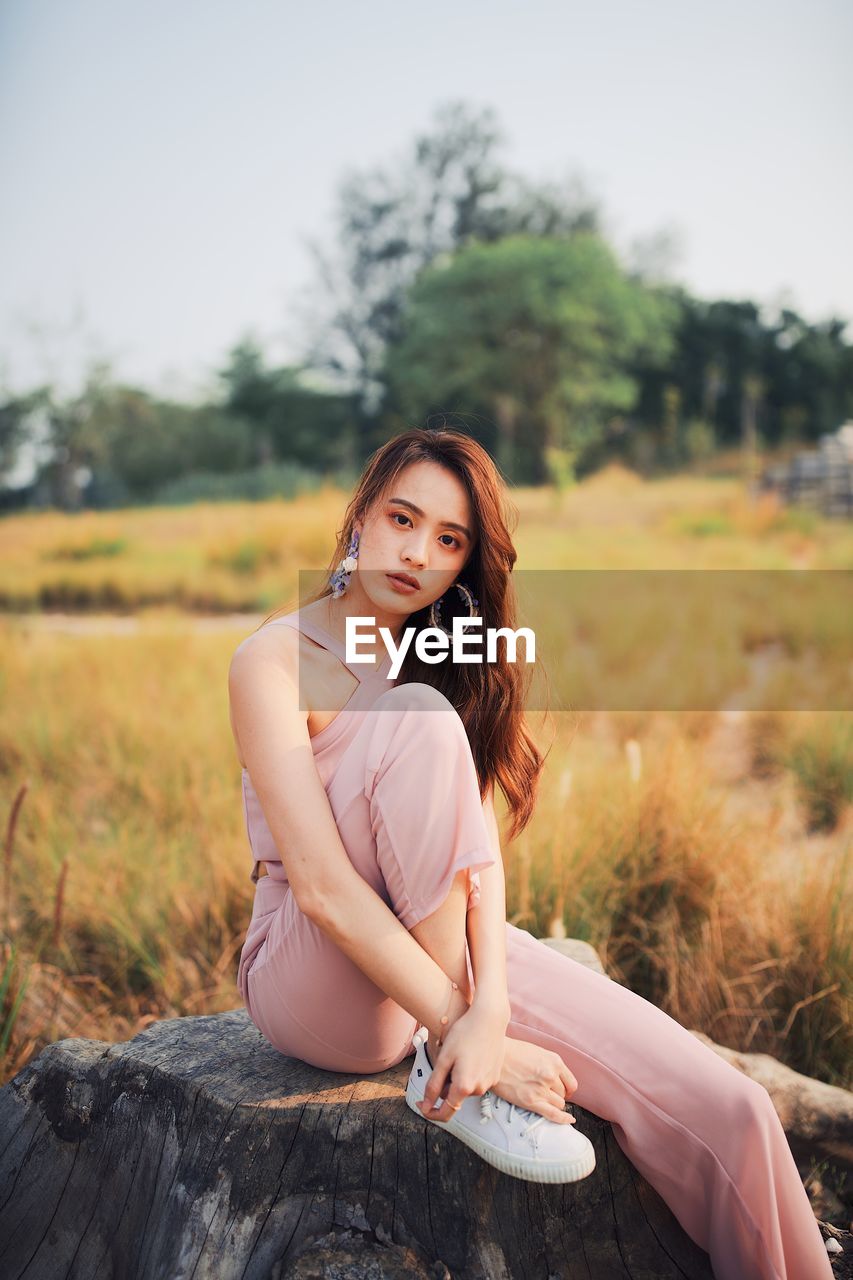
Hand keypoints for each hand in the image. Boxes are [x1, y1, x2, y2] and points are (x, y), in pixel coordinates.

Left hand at [417, 1001, 507, 1123]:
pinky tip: (470, 1054)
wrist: (490, 1018)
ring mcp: (489, 1083)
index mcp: (464, 1087)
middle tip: (444, 1060)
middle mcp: (479, 1089)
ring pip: (465, 1088)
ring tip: (459, 1054)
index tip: (420, 1104)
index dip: (430, 1112)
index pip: (445, 1113)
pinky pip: (476, 1080)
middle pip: (454, 1096)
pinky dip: (469, 1073)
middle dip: (445, 1085)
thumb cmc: (464, 1034)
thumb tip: (426, 1107)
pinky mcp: (495, 1075)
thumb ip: (433, 1085)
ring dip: (458, 1078)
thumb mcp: (443, 1058)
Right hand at [490, 1035, 578, 1124]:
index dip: (567, 1089)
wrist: (493, 1058)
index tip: (563, 1091)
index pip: (571, 1083)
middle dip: (556, 1095)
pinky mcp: (531, 1101)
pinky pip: (553, 1114)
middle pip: (563, 1094)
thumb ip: (550, 1065)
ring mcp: (542, 1089)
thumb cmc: (512, 1052)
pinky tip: (569, 1120)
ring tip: (539, 1098)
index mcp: (554, 1061)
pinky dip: (563, 1119)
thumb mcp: (537, 1052)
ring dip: (552, 1103)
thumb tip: (557, 1079)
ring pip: (558, 1104)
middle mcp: (551, 1075)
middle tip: (544, 1092)